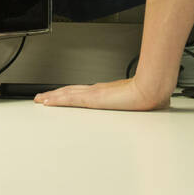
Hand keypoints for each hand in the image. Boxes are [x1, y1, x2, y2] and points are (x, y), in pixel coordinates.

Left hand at [34, 76, 169, 110]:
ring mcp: (94, 94)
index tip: (61, 96)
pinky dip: (56, 100)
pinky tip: (47, 102)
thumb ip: (142, 104)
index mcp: (108, 92)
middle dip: (56, 94)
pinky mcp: (92, 99)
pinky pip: (69, 99)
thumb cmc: (151, 95)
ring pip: (66, 94)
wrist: (152, 89)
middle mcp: (98, 90)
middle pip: (71, 91)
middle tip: (43, 97)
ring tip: (40, 99)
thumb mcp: (143, 102)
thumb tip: (153, 105)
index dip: (70, 94)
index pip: (83, 93)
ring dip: (52, 97)